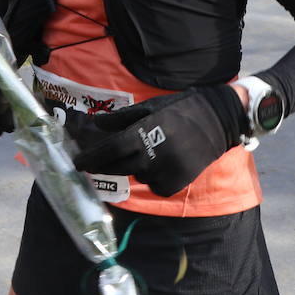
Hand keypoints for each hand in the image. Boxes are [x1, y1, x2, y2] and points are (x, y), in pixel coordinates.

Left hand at [71, 84, 243, 197]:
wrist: (217, 120)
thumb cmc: (180, 110)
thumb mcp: (150, 107)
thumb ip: (122, 118)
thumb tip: (97, 123)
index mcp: (143, 133)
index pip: (109, 151)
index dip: (91, 159)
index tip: (78, 164)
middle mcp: (152, 155)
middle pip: (118, 168)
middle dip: (104, 166)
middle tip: (96, 163)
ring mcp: (165, 171)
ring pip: (138, 176)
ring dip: (134, 168)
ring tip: (144, 154)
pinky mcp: (177, 182)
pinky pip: (155, 186)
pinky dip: (153, 178)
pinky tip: (160, 165)